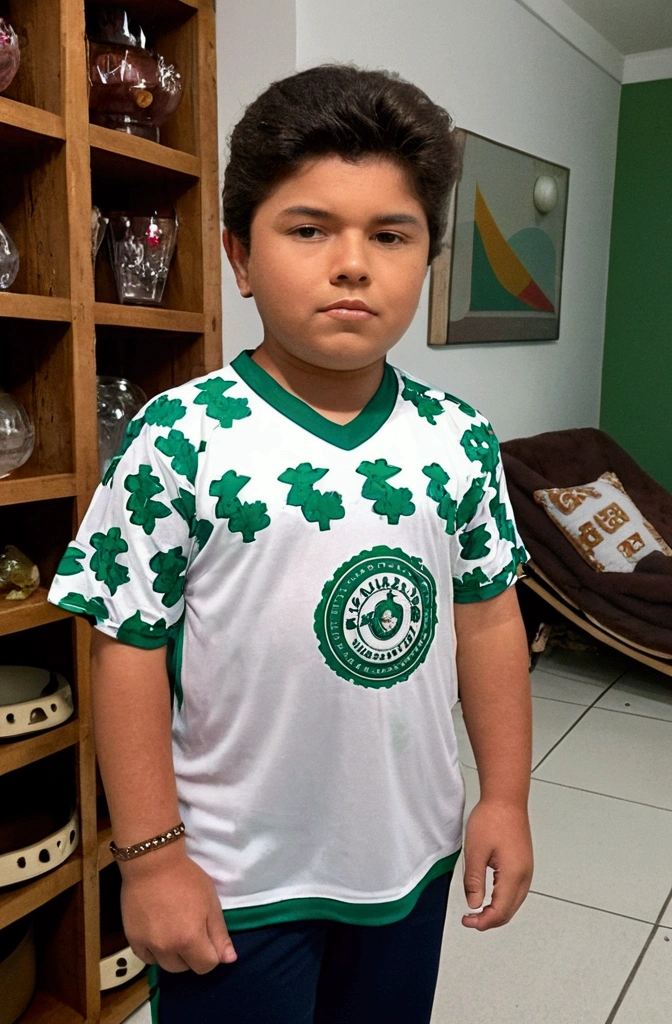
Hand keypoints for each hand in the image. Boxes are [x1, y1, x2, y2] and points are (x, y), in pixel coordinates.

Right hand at [119, 846, 236, 972]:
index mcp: (191, 938)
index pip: (206, 966)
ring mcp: (148, 945)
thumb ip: (219, 934)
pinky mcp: (132, 939)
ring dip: (174, 955)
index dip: (212, 953)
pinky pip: (147, 958)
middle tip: (191, 930)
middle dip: (192, 955)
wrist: (152, 863)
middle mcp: (168, 948)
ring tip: (174, 931)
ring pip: (165, 965)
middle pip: (185, 968)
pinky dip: (154, 951)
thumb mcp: (211, 902)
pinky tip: (158, 933)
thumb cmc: (186, 878)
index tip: (208, 936)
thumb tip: (229, 960)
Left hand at [461, 799, 532, 930]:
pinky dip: (504, 900)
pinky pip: (516, 891)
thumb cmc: (492, 819)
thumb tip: (474, 904)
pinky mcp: (524, 864)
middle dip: (490, 920)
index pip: (500, 912)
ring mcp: (526, 870)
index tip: (467, 921)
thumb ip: (474, 881)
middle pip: (510, 911)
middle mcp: (524, 876)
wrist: (506, 799)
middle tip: (470, 919)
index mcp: (513, 875)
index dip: (483, 922)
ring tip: (478, 911)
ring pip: (514, 903)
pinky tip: (491, 897)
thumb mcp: (475, 851)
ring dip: (498, 911)